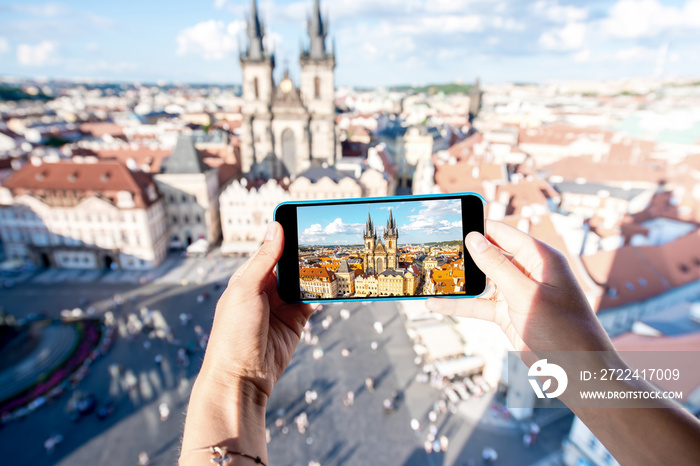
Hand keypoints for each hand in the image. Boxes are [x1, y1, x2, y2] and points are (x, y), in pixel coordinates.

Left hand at [181, 221, 314, 463]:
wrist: (242, 379)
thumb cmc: (233, 333)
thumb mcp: (246, 290)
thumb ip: (264, 259)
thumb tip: (276, 226)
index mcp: (248, 277)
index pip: (270, 249)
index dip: (286, 235)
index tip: (304, 219)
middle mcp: (265, 289)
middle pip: (290, 264)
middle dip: (306, 254)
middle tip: (327, 239)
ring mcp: (282, 306)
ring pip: (304, 281)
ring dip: (317, 273)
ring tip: (335, 259)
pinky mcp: (296, 322)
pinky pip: (312, 301)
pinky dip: (323, 293)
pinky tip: (333, 284)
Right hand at [426, 220, 613, 356]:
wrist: (579, 372)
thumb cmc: (565, 331)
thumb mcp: (526, 295)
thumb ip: (498, 266)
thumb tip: (474, 238)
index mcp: (540, 259)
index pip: (504, 233)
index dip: (479, 227)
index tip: (453, 222)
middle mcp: (528, 272)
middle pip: (490, 255)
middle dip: (465, 253)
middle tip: (435, 249)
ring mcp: (517, 293)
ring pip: (482, 281)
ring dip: (459, 281)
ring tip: (430, 275)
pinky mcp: (508, 314)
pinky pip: (479, 305)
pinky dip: (459, 305)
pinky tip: (437, 303)